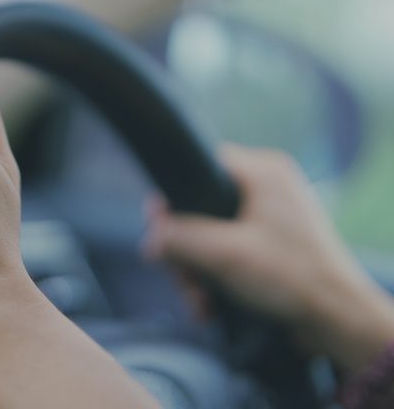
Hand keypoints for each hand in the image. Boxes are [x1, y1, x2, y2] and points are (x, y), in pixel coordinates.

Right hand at [146, 145, 393, 371]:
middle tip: (181, 276)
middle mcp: (268, 189)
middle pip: (201, 207)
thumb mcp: (224, 255)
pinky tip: (209, 305)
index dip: (174, 196)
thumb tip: (149, 238)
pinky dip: (215, 278)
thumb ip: (179, 240)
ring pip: (211, 235)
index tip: (158, 225)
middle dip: (185, 249)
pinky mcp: (271, 247)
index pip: (202, 164)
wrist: (338, 322)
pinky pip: (228, 253)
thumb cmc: (293, 279)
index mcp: (264, 173)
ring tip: (198, 300)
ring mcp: (270, 219)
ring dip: (197, 271)